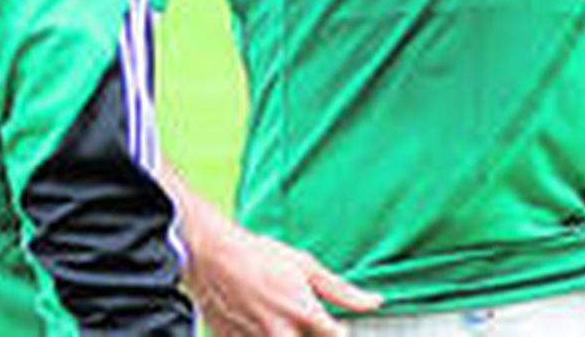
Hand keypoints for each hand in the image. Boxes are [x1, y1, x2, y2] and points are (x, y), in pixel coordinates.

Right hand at [186, 221, 381, 335]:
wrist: (211, 257)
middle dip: (311, 334)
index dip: (338, 333)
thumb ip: (342, 290)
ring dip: (286, 333)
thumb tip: (374, 302)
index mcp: (304, 313)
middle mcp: (282, 334)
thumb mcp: (305, 265)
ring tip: (277, 315)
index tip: (333, 325)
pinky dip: (260, 334)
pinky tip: (257, 320)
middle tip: (297, 316)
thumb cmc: (258, 256)